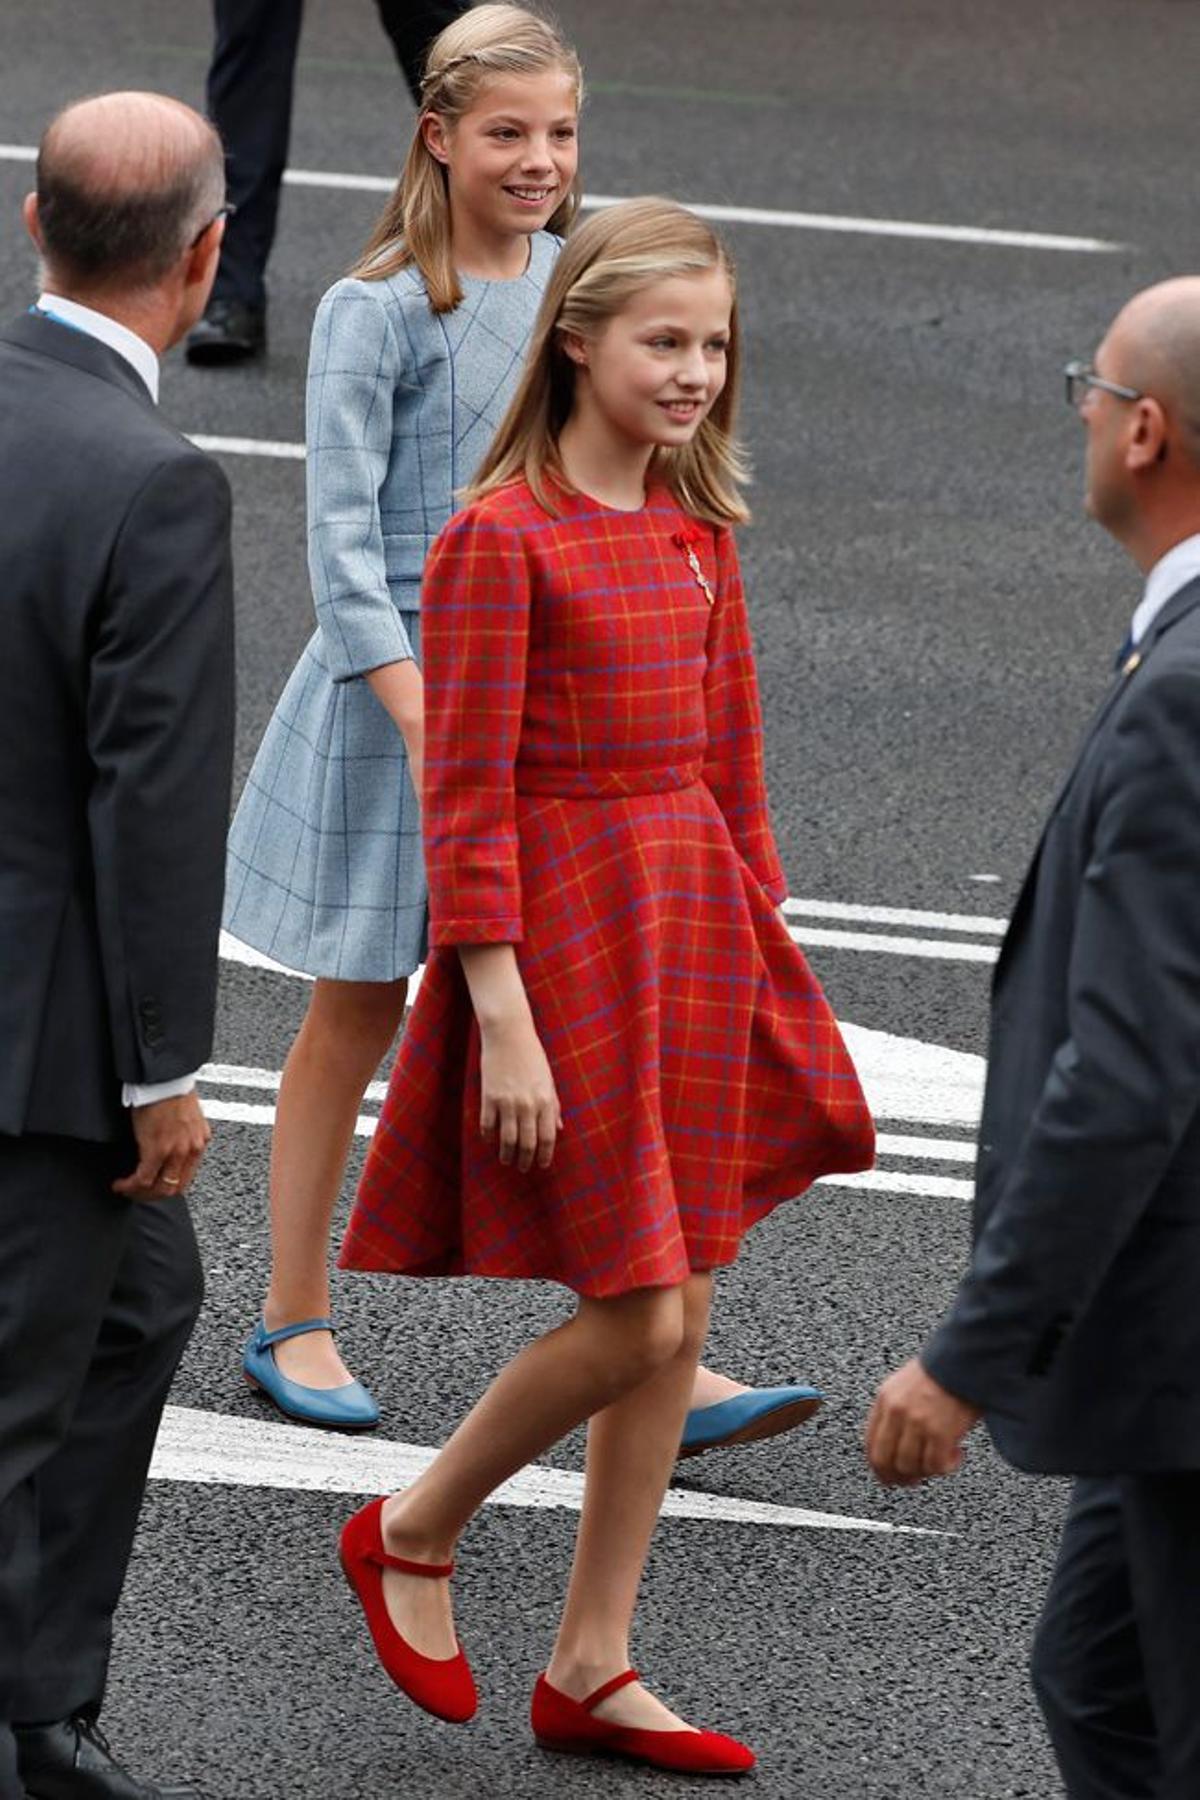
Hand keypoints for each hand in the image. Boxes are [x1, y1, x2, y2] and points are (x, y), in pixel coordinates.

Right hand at [112, 1091, 211, 1199]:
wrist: (164, 1077)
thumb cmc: (170, 1090)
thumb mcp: (185, 1116)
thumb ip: (181, 1135)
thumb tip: (167, 1147)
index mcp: (199, 1141)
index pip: (187, 1177)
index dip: (167, 1187)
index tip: (151, 1187)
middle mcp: (192, 1150)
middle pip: (175, 1188)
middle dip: (153, 1195)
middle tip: (136, 1194)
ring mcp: (176, 1152)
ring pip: (160, 1188)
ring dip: (141, 1194)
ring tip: (126, 1190)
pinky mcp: (157, 1149)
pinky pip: (143, 1178)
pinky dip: (130, 1186)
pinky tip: (120, 1184)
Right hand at [479, 1014, 561, 1171]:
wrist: (508, 1034)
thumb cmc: (532, 1055)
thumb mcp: (548, 1080)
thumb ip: (553, 1105)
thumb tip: (558, 1128)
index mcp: (545, 1100)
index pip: (547, 1138)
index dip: (544, 1155)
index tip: (541, 1165)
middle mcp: (527, 1104)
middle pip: (527, 1143)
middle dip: (525, 1160)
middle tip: (523, 1167)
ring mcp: (507, 1101)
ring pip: (507, 1139)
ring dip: (507, 1154)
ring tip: (506, 1160)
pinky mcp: (488, 1097)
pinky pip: (488, 1125)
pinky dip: (489, 1137)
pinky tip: (491, 1141)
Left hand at [864, 1357, 981, 1486]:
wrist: (967, 1358)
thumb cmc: (943, 1369)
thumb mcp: (905, 1385)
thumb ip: (895, 1412)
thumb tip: (894, 1445)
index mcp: (885, 1399)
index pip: (870, 1444)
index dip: (879, 1467)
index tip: (888, 1477)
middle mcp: (897, 1412)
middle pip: (885, 1461)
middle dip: (898, 1478)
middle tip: (912, 1481)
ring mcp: (917, 1423)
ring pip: (910, 1466)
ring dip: (926, 1471)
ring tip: (940, 1461)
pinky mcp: (940, 1432)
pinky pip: (935, 1465)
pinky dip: (946, 1467)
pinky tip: (957, 1455)